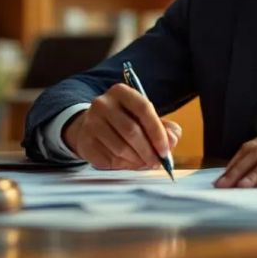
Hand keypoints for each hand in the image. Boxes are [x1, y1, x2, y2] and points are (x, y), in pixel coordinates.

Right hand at [63, 83, 180, 170]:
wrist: (91, 127)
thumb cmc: (125, 121)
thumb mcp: (145, 118)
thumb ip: (165, 128)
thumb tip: (172, 141)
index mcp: (121, 92)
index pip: (143, 108)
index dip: (157, 132)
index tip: (165, 149)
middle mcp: (102, 103)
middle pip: (131, 131)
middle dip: (148, 151)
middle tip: (157, 163)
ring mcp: (90, 122)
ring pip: (121, 148)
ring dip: (136, 160)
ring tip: (142, 162)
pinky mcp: (85, 141)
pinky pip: (109, 159)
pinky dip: (122, 165)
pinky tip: (126, 162)